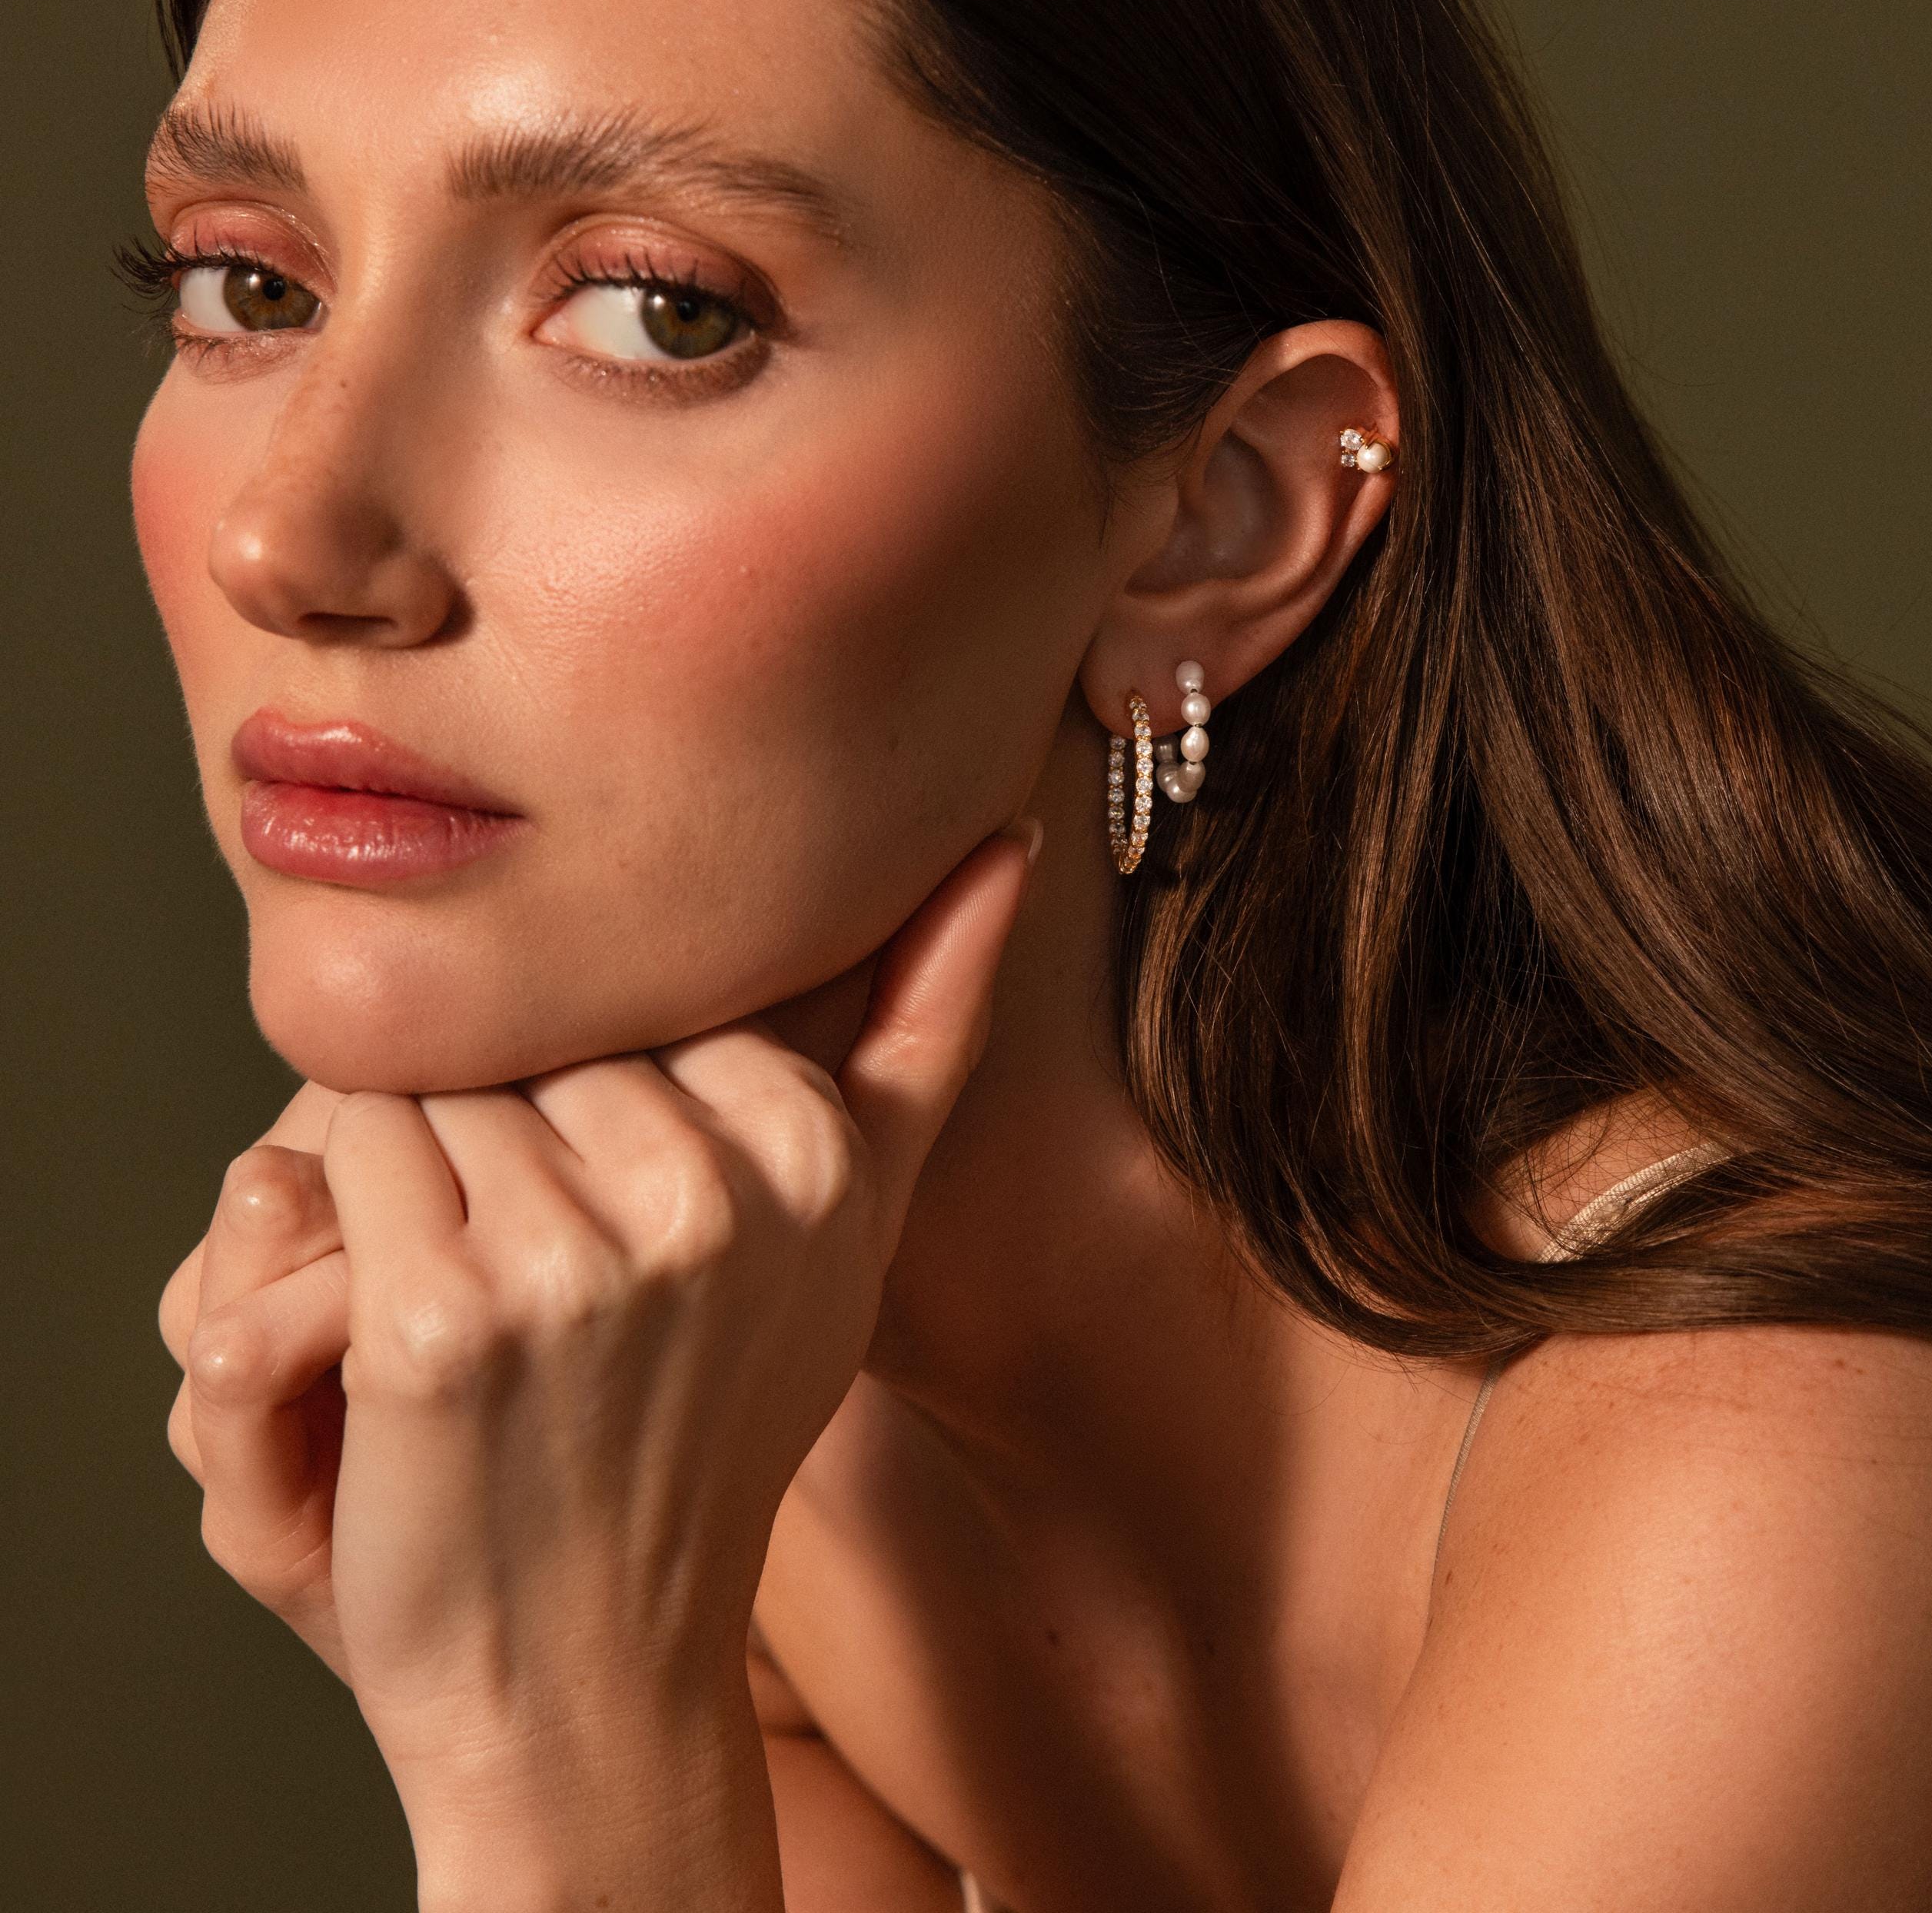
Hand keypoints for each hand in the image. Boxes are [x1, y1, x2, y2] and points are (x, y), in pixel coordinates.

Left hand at [158, 819, 1036, 1862]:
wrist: (593, 1666)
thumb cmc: (719, 1421)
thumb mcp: (854, 1223)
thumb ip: (928, 1026)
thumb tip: (1016, 838)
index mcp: (813, 1151)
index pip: (650, 991)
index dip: (601, 1086)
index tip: (614, 1202)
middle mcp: (712, 1193)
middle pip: (542, 1027)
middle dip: (512, 1115)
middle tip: (535, 1257)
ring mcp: (575, 1258)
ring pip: (440, 1074)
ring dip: (423, 1162)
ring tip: (477, 1288)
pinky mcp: (439, 1317)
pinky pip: (350, 1147)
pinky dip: (342, 1212)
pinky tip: (397, 1312)